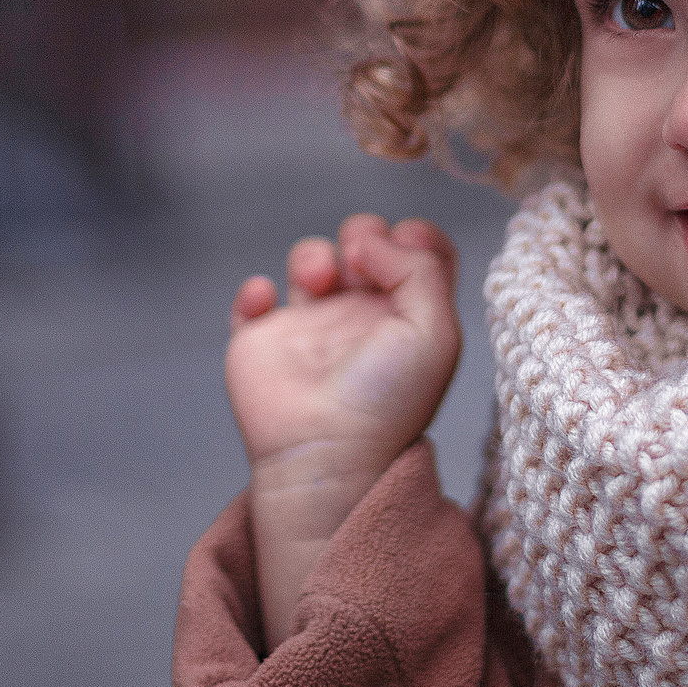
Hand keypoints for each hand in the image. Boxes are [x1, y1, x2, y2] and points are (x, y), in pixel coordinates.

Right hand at [227, 214, 459, 646]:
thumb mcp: (435, 333)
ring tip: (319, 280)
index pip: (420, 255)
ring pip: (310, 260)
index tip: (405, 241)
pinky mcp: (262, 343)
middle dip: (362, 233)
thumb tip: (374, 241)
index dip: (413, 235)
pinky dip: (252, 291)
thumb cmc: (387, 402)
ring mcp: (311, 328)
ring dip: (312, 253)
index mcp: (410, 317)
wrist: (326, 453)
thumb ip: (421, 269)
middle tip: (360, 258)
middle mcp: (363, 318)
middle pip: (365, 245)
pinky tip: (265, 301)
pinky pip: (252, 302)